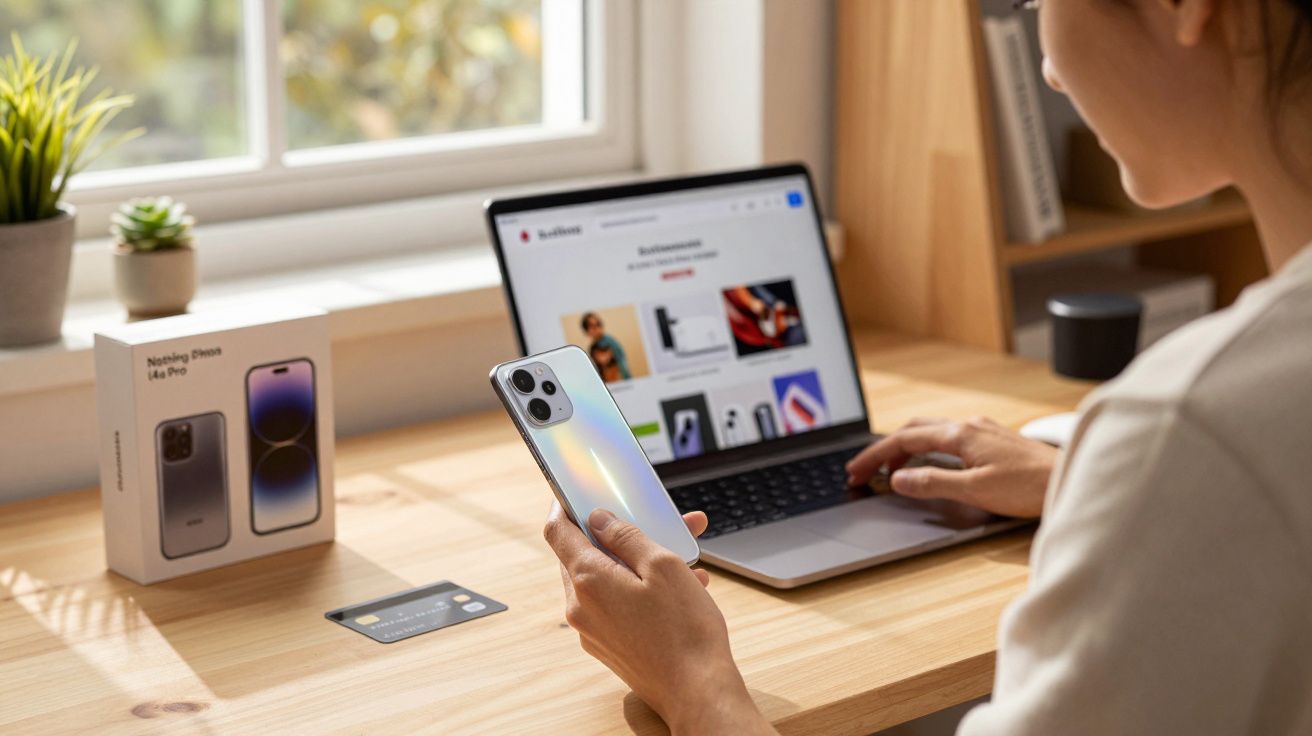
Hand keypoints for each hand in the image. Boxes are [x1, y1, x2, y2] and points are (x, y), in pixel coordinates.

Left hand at [543, 503, 775, 734]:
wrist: (697, 691)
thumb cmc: (685, 631)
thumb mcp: (662, 566)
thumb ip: (626, 536)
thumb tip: (598, 519)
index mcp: (588, 580)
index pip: (557, 531)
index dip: (562, 506)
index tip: (571, 493)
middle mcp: (580, 607)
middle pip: (583, 554)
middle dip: (617, 534)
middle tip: (650, 522)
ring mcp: (592, 630)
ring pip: (605, 580)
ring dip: (636, 562)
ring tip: (683, 560)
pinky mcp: (608, 646)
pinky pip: (614, 604)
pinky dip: (637, 589)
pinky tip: (679, 589)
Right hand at [846, 416, 1057, 518]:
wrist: (1071, 481)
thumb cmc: (1031, 487)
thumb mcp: (976, 491)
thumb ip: (934, 483)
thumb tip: (899, 480)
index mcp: (960, 434)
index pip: (904, 440)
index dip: (875, 457)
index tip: (856, 472)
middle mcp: (969, 425)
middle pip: (914, 429)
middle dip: (885, 449)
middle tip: (865, 471)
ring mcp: (982, 430)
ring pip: (931, 431)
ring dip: (905, 449)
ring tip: (891, 472)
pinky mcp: (993, 440)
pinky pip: (948, 438)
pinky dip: (927, 450)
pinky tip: (929, 465)